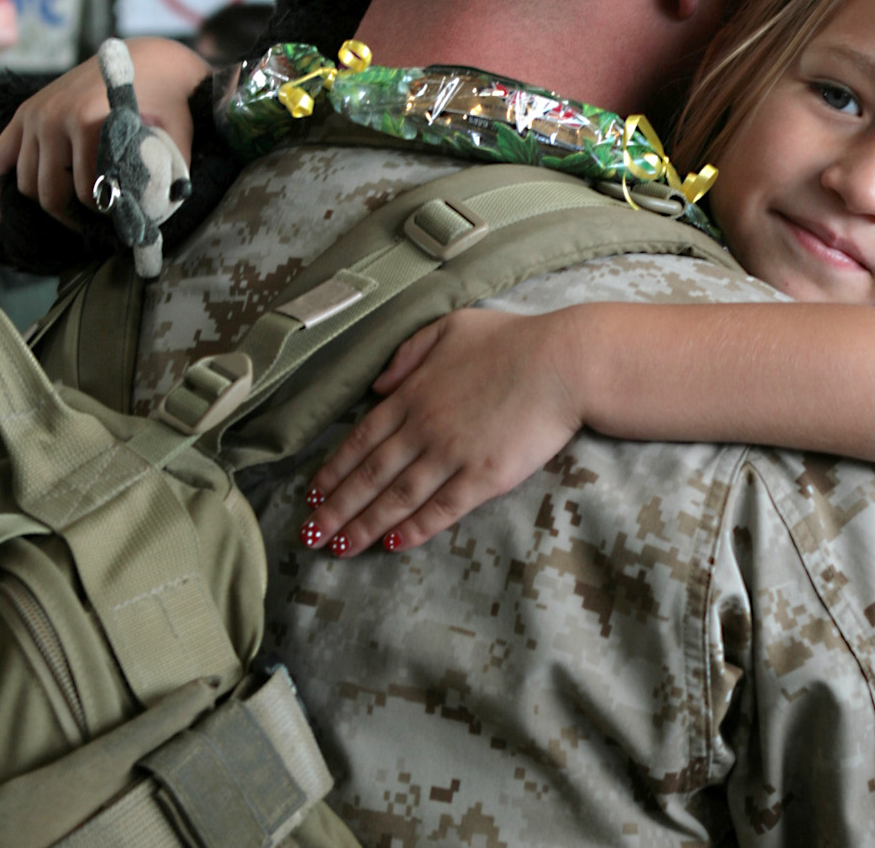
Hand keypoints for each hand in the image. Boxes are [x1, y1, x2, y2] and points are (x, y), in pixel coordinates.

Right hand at [0, 37, 204, 225]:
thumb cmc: (167, 97)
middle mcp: (53, 117)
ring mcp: (35, 114)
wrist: (149, 59)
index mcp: (89, 120)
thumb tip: (163, 208)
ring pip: (26, 182)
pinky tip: (1, 210)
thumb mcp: (176, 131)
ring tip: (73, 213)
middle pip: (50, 191)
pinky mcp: (25, 113)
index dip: (103, 212)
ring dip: (46, 203)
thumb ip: (172, 169)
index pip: (86, 190)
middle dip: (73, 215)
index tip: (118, 219)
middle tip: (95, 222)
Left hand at [299, 307, 583, 556]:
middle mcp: (424, 428)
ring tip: (340, 548)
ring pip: (398, 498)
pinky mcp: (484, 477)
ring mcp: (452, 455)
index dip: (334, 470)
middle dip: (336, 509)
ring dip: (365, 526)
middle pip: (370, 475)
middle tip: (310, 535)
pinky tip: (394, 545)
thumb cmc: (513, 339)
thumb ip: (410, 353)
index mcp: (414, 393)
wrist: (563, 362)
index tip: (313, 494)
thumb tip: (380, 384)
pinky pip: (441, 509)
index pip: (361, 439)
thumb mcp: (452, 327)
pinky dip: (414, 530)